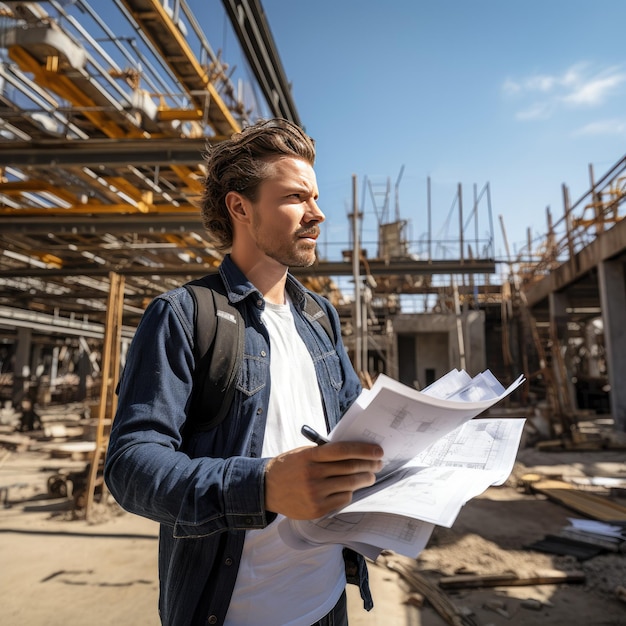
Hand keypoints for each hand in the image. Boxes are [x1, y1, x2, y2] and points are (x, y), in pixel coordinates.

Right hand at [264, 441, 383, 519]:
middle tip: (378, 463)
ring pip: (349, 485)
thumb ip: (325, 453)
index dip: (363, 450)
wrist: (266, 488)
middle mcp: (312, 474)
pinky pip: (342, 499)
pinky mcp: (316, 509)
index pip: (342, 450)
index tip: (378, 451)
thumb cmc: (289, 467)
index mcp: (309, 456)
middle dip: (369, 465)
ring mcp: (315, 493)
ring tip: (370, 476)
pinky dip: (350, 493)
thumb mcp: (303, 453)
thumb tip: (355, 453)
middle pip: (350, 468)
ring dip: (364, 480)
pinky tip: (352, 489)